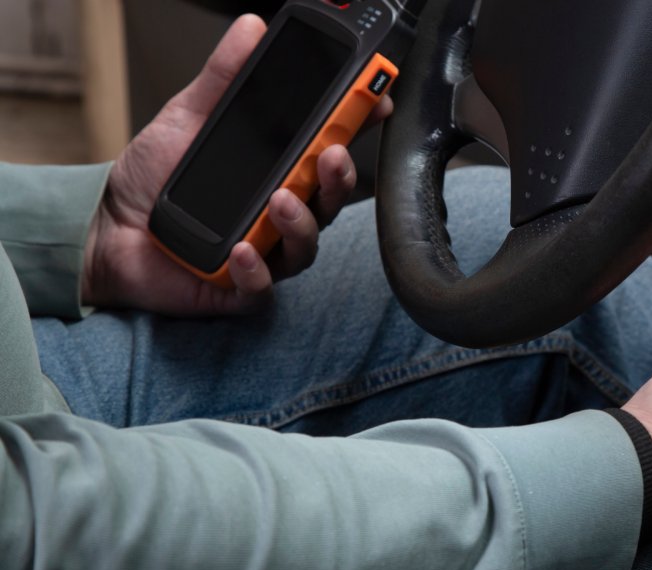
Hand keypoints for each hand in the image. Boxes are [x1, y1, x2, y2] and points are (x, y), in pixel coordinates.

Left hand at [82, 15, 393, 315]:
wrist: (106, 230)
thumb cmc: (154, 180)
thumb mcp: (189, 117)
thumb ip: (223, 78)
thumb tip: (250, 31)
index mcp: (279, 170)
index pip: (331, 149)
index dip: (359, 128)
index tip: (375, 103)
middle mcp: (280, 213)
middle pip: (330, 200)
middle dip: (340, 179)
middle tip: (332, 155)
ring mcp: (265, 251)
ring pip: (305, 245)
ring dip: (300, 223)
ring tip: (280, 200)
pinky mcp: (238, 288)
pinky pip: (261, 286)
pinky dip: (256, 270)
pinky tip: (242, 250)